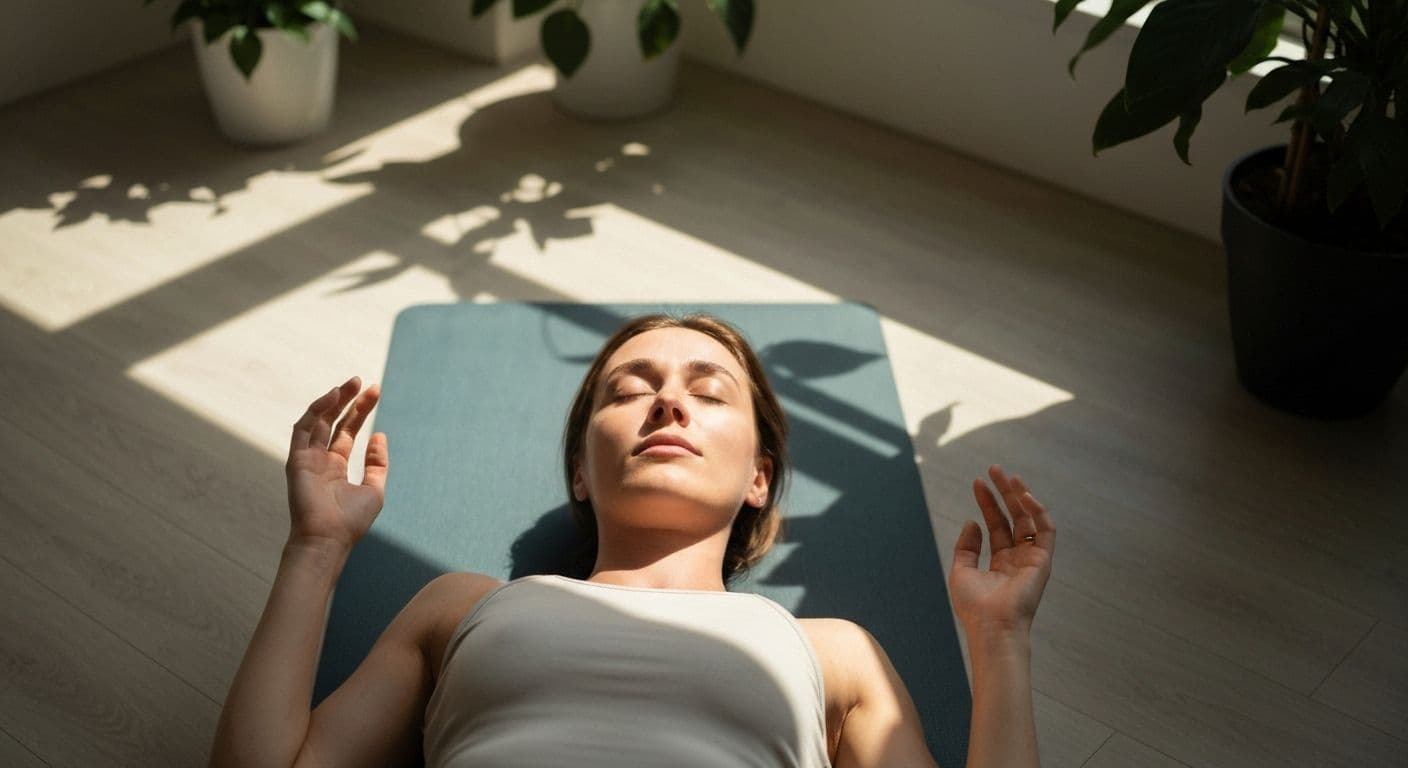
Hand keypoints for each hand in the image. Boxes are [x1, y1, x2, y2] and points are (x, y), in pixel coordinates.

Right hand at [284, 376, 387, 551]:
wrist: (328, 539)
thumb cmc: (351, 521)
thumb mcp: (374, 489)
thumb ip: (377, 463)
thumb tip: (379, 435)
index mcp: (336, 467)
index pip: (347, 431)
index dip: (361, 411)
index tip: (375, 392)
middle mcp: (320, 460)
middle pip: (334, 422)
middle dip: (349, 401)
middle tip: (364, 382)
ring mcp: (306, 459)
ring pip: (318, 421)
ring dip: (333, 400)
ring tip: (352, 383)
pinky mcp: (296, 460)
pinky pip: (303, 429)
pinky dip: (316, 410)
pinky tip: (333, 396)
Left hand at [949, 465, 1054, 635]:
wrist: (991, 626)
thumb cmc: (974, 606)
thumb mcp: (962, 571)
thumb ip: (967, 546)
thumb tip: (972, 521)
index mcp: (1001, 563)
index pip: (996, 525)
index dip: (987, 503)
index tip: (977, 482)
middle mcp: (1019, 559)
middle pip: (1014, 518)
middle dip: (1005, 493)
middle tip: (994, 469)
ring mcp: (1032, 559)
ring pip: (1030, 520)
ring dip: (1020, 496)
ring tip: (1008, 476)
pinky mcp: (1043, 561)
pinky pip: (1046, 531)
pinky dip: (1038, 512)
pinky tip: (1024, 496)